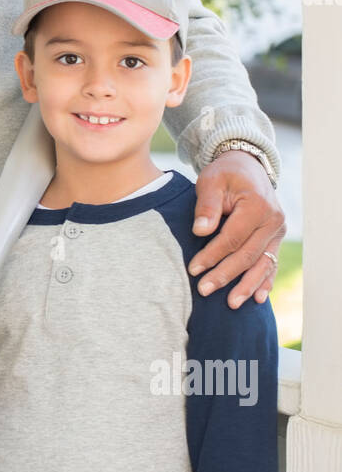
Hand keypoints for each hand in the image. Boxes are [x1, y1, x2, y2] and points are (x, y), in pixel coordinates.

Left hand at [189, 151, 285, 308]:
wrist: (247, 167)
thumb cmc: (225, 174)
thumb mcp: (211, 181)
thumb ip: (207, 206)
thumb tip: (200, 231)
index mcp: (257, 206)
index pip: (232, 238)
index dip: (212, 255)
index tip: (193, 269)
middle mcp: (273, 220)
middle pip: (247, 255)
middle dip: (225, 275)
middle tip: (204, 291)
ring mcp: (277, 232)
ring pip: (262, 264)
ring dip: (247, 286)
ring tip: (231, 304)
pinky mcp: (276, 239)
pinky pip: (272, 263)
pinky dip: (265, 281)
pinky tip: (258, 299)